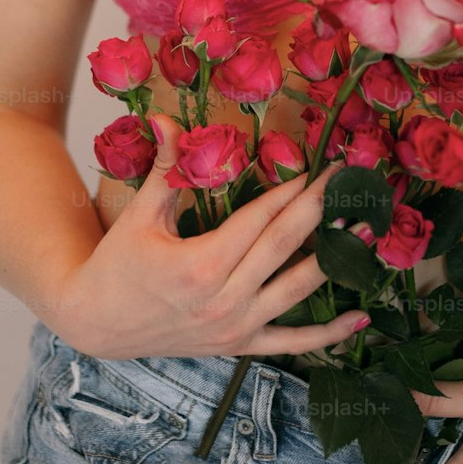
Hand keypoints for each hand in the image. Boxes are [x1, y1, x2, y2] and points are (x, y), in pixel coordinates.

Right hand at [49, 114, 367, 359]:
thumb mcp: (139, 215)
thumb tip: (168, 117)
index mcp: (198, 266)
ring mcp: (235, 328)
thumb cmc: (116, 266)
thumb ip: (166, 169)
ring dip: (336, 261)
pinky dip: (328, 334)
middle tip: (351, 184)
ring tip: (366, 232)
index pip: (258, 221)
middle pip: (284, 248)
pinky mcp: (239, 346)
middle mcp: (223, 301)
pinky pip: (292, 343)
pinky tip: (361, 315)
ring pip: (297, 291)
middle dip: (320, 212)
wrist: (96, 323)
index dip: (291, 192)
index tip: (320, 169)